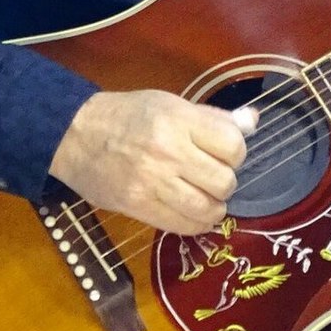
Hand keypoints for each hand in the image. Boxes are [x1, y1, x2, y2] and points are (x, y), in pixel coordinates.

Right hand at [49, 89, 257, 234]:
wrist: (76, 134)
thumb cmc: (128, 115)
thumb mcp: (171, 104)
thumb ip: (213, 118)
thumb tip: (253, 121)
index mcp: (179, 120)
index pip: (233, 144)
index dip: (236, 152)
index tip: (225, 153)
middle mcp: (169, 151)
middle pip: (224, 180)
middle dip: (226, 182)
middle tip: (213, 176)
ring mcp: (153, 182)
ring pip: (207, 208)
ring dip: (215, 207)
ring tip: (207, 198)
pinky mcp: (139, 207)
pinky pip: (182, 226)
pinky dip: (197, 224)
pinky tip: (196, 214)